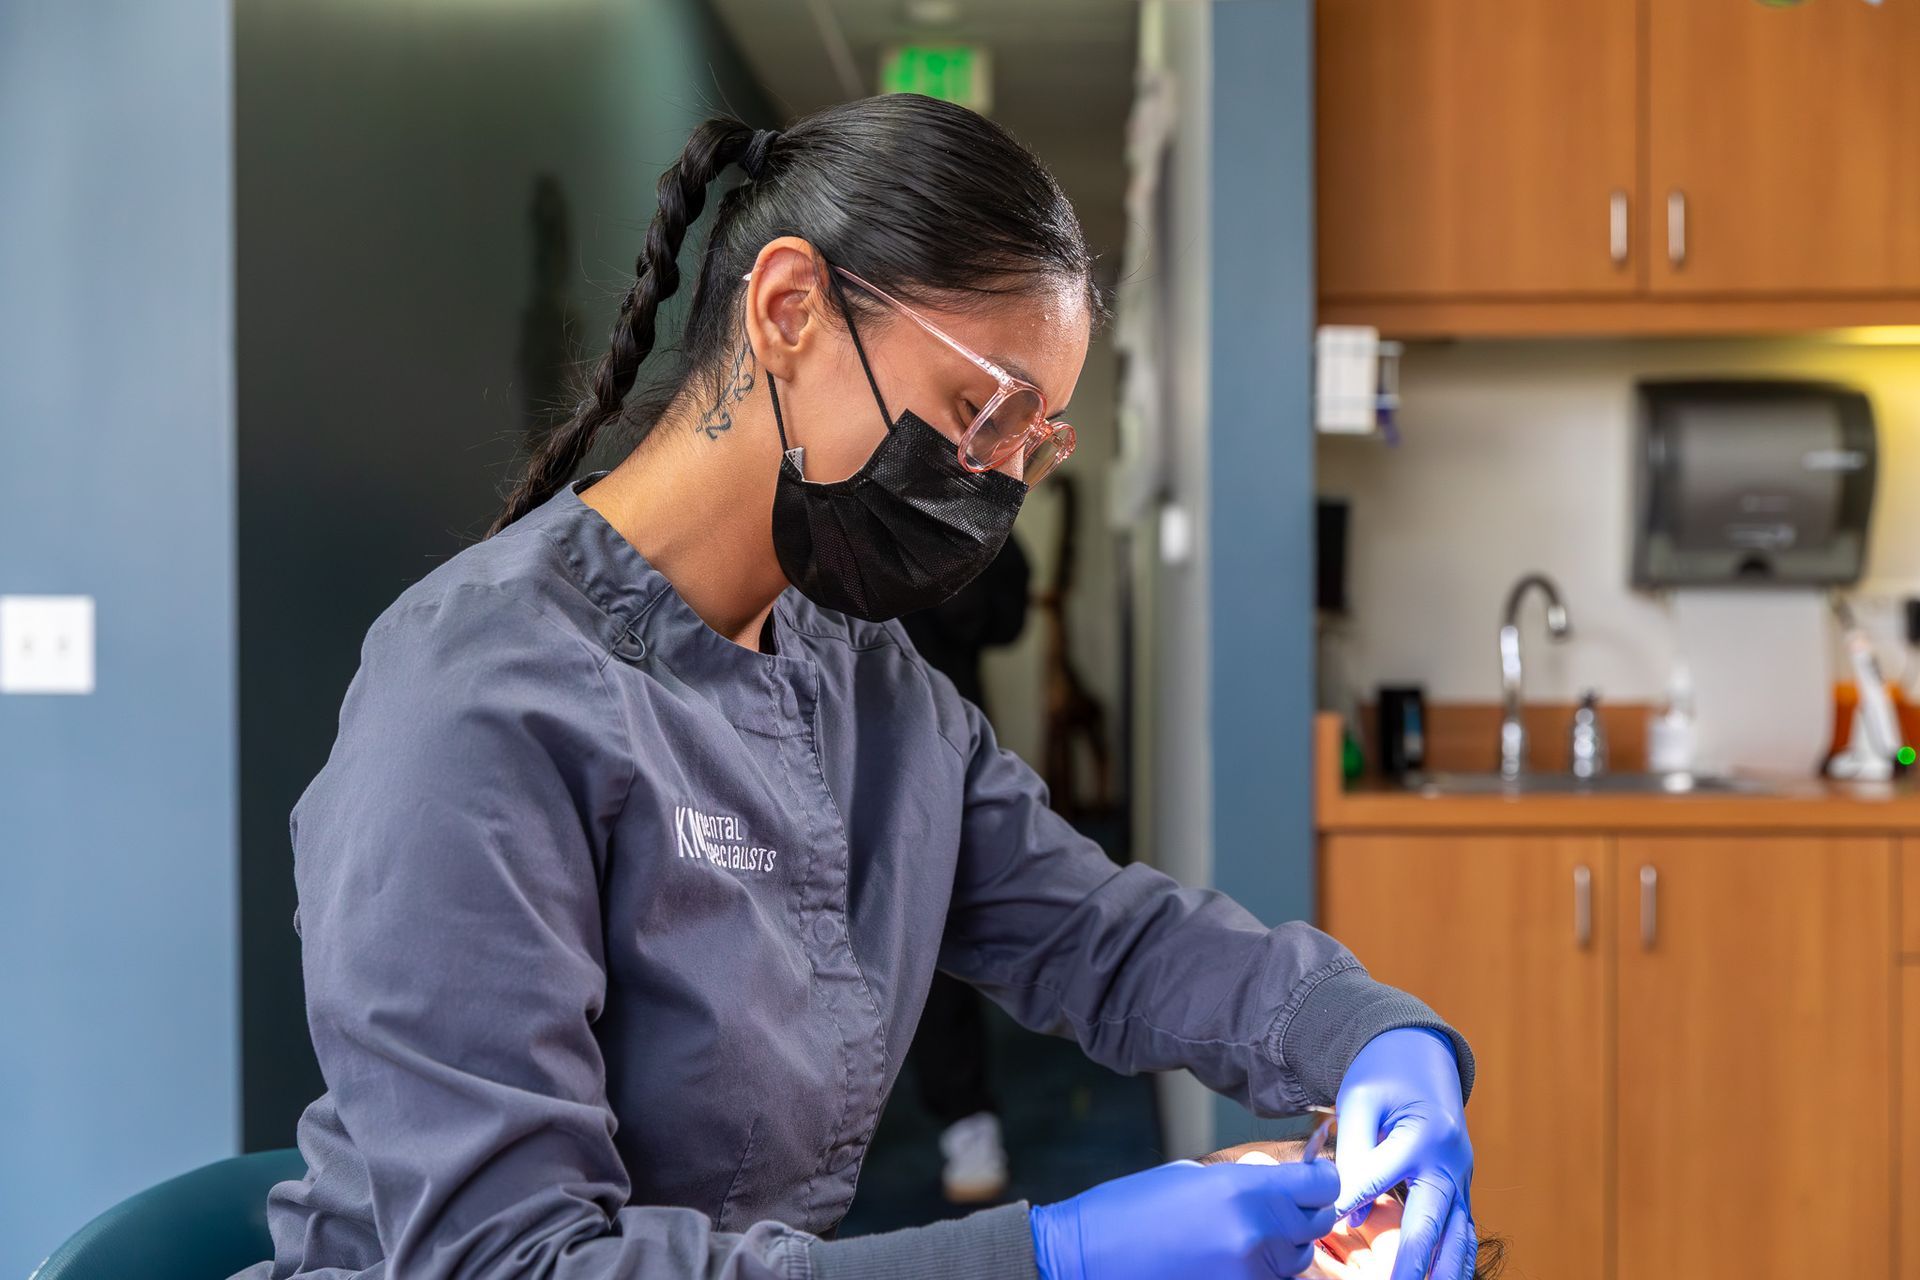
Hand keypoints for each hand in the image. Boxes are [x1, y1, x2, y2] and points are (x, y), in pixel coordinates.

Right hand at [1031, 1158, 1340, 1279]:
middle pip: (1315, 1224)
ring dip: (1279, 1249)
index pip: (1322, 1185)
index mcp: (1245, 1190)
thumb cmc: (1131, 1209)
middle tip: (1273, 1209)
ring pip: (1295, 1261)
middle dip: (1300, 1214)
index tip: (1314, 1178)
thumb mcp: (1192, 1178)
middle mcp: (1257, 1233)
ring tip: (1235, 1239)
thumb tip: (1280, 1188)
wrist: (1086, 1258)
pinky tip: (1222, 1262)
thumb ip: (1245, 1183)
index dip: (1321, 1179)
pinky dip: (1257, 1271)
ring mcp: (1250, 1273)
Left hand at [1333, 1028, 1474, 1279]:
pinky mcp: (1462, 1188)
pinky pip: (1464, 1231)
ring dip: (1444, 1270)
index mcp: (1422, 1133)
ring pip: (1457, 1235)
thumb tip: (1350, 1211)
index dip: (1351, 1199)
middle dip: (1411, 1260)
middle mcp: (1449, 1161)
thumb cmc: (1383, 1077)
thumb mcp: (1359, 1099)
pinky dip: (1457, 1259)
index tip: (1329, 1222)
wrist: (1421, 1057)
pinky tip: (1445, 1279)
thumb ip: (1354, 1152)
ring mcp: (1461, 1177)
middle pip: (1430, 1219)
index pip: (1378, 1175)